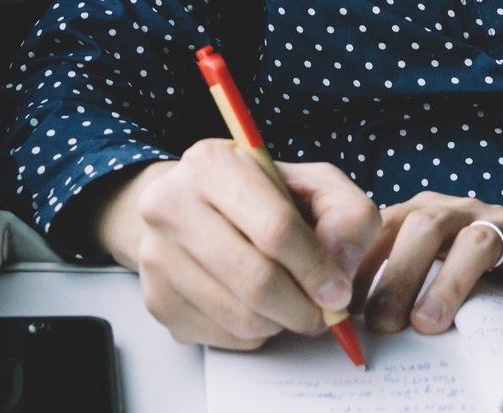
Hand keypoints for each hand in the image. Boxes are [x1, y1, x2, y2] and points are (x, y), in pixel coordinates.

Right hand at [90, 139, 381, 349]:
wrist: (192, 210)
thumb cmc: (260, 199)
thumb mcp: (314, 186)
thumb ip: (346, 214)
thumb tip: (340, 264)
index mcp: (211, 164)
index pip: (274, 227)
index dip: (316, 267)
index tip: (339, 291)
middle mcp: (170, 204)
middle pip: (256, 280)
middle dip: (303, 307)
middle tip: (323, 312)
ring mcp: (156, 255)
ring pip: (241, 317)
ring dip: (280, 322)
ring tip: (289, 302)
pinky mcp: (157, 299)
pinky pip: (222, 338)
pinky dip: (252, 333)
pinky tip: (254, 305)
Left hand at [356, 193, 502, 337]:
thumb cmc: (475, 265)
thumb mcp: (433, 262)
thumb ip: (400, 277)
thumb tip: (356, 318)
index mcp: (426, 213)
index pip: (385, 228)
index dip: (361, 264)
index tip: (344, 304)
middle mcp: (461, 211)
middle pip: (425, 228)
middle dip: (399, 274)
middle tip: (383, 322)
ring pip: (476, 242)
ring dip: (450, 284)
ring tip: (431, 324)